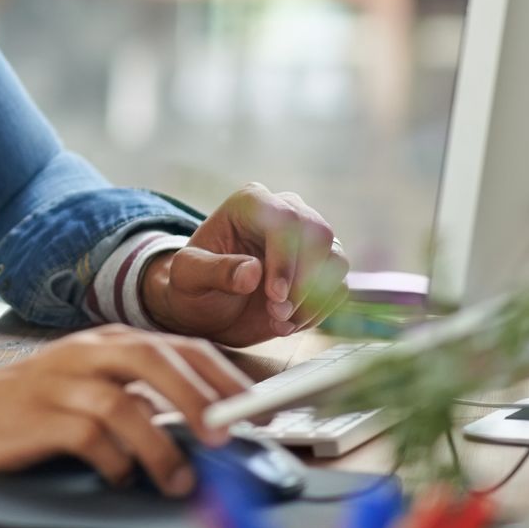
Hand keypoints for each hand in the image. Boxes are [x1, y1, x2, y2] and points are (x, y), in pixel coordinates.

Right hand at [0, 325, 250, 496]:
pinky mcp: (37, 415)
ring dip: (160, 447)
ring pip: (123, 404)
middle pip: (154, 359)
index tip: (256, 409)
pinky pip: (88, 438)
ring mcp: (60, 381)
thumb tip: (211, 427)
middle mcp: (87, 352)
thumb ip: (143, 396)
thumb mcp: (93, 385)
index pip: (178, 346)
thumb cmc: (39, 404)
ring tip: (177, 482)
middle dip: (197, 398)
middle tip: (225, 437)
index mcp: (108, 341)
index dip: (222, 376)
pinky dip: (114, 462)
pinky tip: (119, 476)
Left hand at [140, 182, 348, 346]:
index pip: (284, 219)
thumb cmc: (193, 285)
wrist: (208, 308)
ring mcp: (307, 241)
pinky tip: (288, 325)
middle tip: (276, 314)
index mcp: (251, 203)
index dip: (285, 258)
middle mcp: (286, 212)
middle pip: (319, 235)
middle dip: (302, 282)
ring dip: (312, 299)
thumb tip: (252, 272)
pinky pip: (338, 287)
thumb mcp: (189, 278)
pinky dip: (318, 311)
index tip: (275, 296)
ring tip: (279, 322)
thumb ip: (214, 271)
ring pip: (336, 260)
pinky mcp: (321, 270)